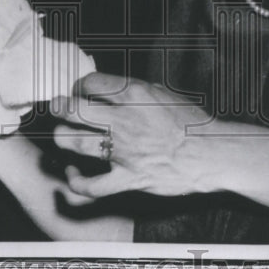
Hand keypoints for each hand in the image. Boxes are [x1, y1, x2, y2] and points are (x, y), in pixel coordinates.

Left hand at [52, 72, 214, 200]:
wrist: (211, 153)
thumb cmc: (191, 121)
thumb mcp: (163, 93)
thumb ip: (134, 90)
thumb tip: (110, 89)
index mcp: (134, 94)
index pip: (91, 82)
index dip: (80, 84)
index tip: (81, 90)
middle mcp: (123, 121)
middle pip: (73, 109)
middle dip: (58, 106)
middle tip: (57, 106)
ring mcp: (123, 151)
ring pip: (73, 142)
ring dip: (62, 137)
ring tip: (62, 134)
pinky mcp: (127, 179)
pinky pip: (91, 186)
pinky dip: (76, 182)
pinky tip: (72, 174)